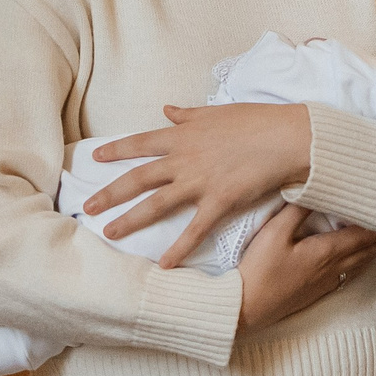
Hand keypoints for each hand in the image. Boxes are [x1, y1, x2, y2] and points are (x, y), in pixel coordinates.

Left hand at [83, 103, 313, 266]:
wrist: (287, 137)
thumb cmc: (256, 121)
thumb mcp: (217, 112)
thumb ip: (188, 115)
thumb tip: (166, 110)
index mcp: (182, 136)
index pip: (141, 143)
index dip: (117, 150)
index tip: (96, 157)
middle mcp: (184, 159)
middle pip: (138, 178)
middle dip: (110, 192)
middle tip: (88, 206)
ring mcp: (199, 182)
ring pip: (156, 204)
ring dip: (130, 220)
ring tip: (108, 234)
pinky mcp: (219, 201)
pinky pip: (195, 229)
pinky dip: (179, 248)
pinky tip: (164, 265)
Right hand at [235, 203, 375, 333]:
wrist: (246, 309)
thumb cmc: (258, 270)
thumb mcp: (274, 233)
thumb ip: (297, 211)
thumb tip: (313, 189)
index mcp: (326, 252)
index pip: (364, 235)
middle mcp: (333, 268)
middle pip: (369, 250)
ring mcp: (326, 282)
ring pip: (361, 263)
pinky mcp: (318, 291)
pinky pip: (350, 273)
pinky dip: (363, 262)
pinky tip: (362, 262)